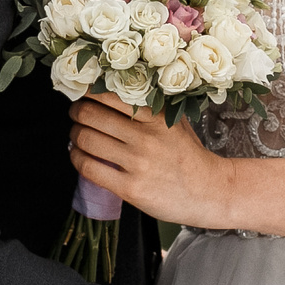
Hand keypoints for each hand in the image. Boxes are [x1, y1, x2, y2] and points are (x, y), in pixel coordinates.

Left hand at [70, 94, 233, 227]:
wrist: (209, 192)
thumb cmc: (188, 156)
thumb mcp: (175, 123)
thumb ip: (149, 108)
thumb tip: (109, 94)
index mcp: (156, 117)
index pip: (110, 95)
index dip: (88, 92)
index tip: (82, 93)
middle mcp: (146, 138)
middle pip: (92, 116)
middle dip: (77, 112)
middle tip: (76, 113)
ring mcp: (138, 164)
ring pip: (87, 140)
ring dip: (75, 135)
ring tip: (77, 135)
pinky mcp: (131, 188)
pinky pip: (90, 168)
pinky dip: (77, 159)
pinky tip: (79, 156)